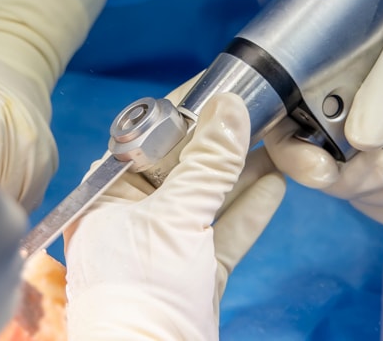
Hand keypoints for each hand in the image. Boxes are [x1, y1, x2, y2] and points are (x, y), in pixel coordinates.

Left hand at [64, 93, 286, 339]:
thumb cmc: (138, 296)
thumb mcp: (175, 217)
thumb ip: (206, 163)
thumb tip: (229, 109)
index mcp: (107, 195)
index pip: (148, 137)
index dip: (186, 111)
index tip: (220, 87)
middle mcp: (132, 215)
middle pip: (183, 164)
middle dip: (221, 140)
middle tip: (257, 108)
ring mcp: (164, 245)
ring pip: (208, 196)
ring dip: (242, 170)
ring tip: (275, 138)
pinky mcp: (193, 272)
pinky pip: (224, 230)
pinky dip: (249, 208)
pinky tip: (275, 183)